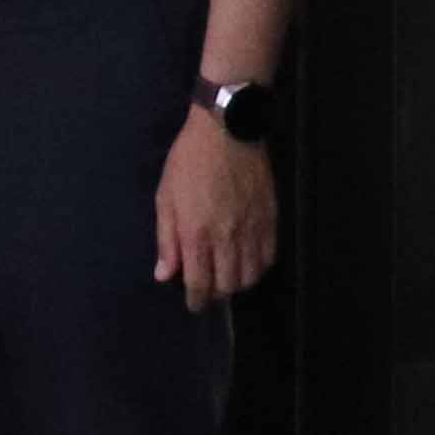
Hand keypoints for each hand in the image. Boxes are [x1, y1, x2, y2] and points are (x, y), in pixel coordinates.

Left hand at [158, 111, 276, 307]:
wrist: (228, 130)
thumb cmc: (189, 161)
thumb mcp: (165, 197)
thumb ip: (166, 239)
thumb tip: (164, 274)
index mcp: (196, 233)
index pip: (199, 283)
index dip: (196, 300)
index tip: (194, 305)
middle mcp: (226, 238)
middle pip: (226, 285)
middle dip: (216, 294)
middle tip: (209, 289)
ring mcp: (251, 230)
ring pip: (250, 276)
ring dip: (237, 283)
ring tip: (228, 277)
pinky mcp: (270, 219)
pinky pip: (269, 257)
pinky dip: (258, 267)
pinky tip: (249, 262)